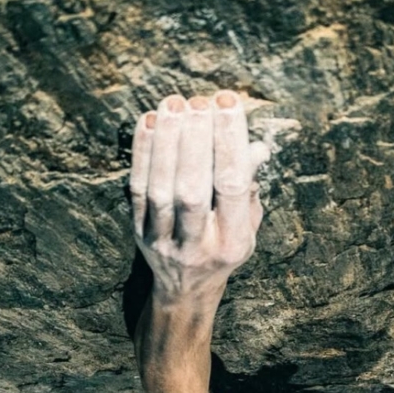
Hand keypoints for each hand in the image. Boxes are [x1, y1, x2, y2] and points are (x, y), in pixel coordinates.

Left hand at [129, 92, 268, 299]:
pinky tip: (151, 121)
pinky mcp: (138, 234)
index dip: (230, 144)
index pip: (232, 188)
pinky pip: (137, 190)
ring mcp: (164, 242)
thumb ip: (250, 187)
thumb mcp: (247, 225)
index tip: (228, 104)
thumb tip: (257, 148)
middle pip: (193, 190)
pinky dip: (143, 153)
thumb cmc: (222, 247)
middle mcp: (198, 245)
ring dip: (168, 142)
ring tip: (175, 102)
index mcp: (232, 242)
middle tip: (199, 101)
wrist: (185, 291)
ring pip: (161, 189)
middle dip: (196, 141)